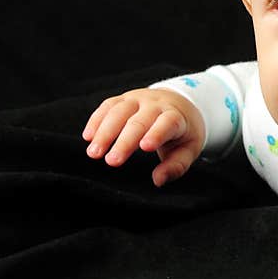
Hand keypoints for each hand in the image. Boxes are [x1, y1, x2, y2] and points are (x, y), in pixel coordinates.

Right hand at [82, 88, 205, 186]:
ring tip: (94, 153)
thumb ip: (176, 165)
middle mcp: (156, 104)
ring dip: (104, 132)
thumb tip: (158, 180)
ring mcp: (138, 99)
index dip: (156, 134)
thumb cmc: (183, 131)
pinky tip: (88, 137)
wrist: (180, 101)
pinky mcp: (123, 98)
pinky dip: (96, 120)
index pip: (168, 123)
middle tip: (112, 161)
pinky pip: (107, 105)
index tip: (145, 148)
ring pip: (119, 111)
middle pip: (139, 121)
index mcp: (176, 116)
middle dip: (124, 141)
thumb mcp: (189, 148)